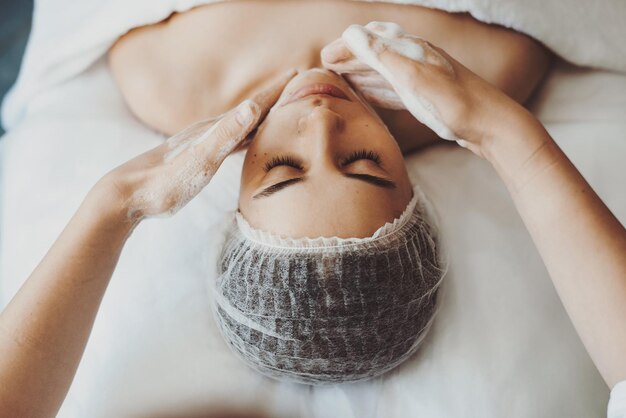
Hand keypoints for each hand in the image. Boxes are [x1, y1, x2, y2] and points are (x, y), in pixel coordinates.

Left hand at [100, 69, 296, 221]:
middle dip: (274, 98)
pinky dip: (247, 137)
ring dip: (261, 116)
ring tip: (279, 110)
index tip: (297, 73)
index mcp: (215, 130)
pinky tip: (248, 141)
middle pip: (250, 111)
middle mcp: (211, 132)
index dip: (275, 90)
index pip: (253, 105)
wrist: (129, 194)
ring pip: (241, 126)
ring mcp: (204, 145)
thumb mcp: (199, 160)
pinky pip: (231, 142)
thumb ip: (225, 136)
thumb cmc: (165, 182)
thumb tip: (253, 106)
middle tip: (297, 86)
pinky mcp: (199, 159)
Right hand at [321, 22, 516, 155]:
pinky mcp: (427, 96)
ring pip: (383, 70)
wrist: (492, 125)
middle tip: (327, 67)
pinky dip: (376, 88)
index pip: (370, 38)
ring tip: (341, 78)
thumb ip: (382, 56)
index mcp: (411, 50)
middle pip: (376, 51)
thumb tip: (352, 33)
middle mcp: (415, 58)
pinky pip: (394, 88)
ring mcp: (422, 77)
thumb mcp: (413, 79)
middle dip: (350, 56)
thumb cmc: (454, 103)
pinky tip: (369, 95)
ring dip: (361, 71)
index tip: (324, 58)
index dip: (346, 46)